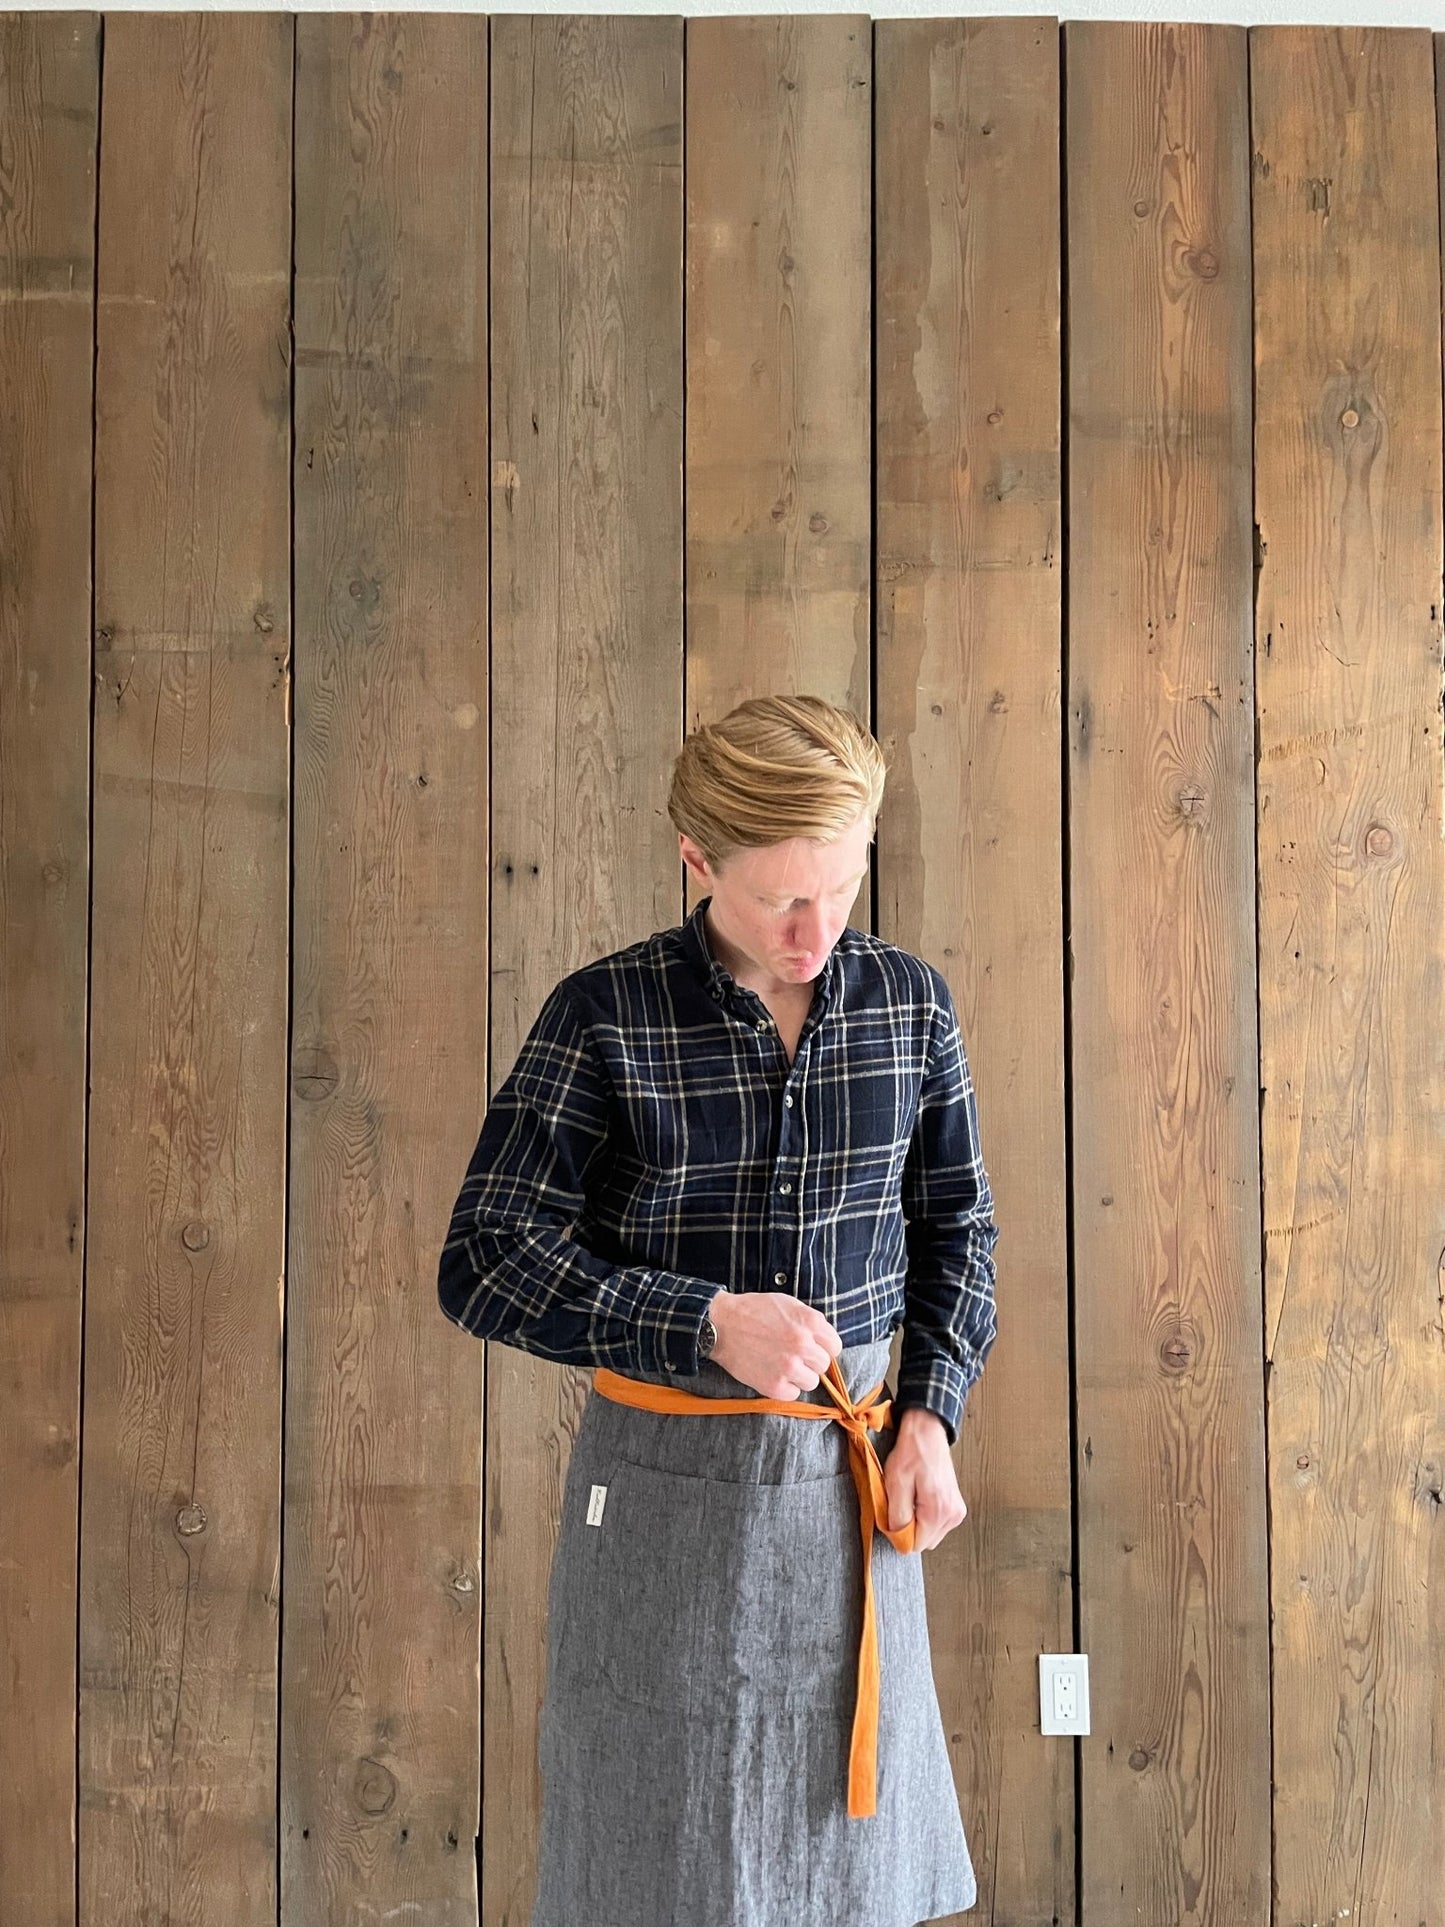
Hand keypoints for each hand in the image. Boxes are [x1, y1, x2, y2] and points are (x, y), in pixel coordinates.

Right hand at [707, 1289, 842, 1401]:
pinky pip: (794, 1394)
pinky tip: (773, 1373)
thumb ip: (810, 1321)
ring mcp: (789, 1367)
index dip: (823, 1347)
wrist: (721, 1325)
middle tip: (793, 1355)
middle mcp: (803, 1345)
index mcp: (810, 1322)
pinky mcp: (774, 1385)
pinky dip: (785, 1387)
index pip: (835, 1346)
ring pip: (812, 1382)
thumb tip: (825, 1341)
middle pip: (823, 1365)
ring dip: (800, 1376)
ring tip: (782, 1365)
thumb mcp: (788, 1304)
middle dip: (810, 1361)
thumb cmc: (753, 1311)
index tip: (812, 1348)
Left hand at [883, 1407, 967, 1550]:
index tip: (894, 1514)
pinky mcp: (956, 1507)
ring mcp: (956, 1512)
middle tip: (902, 1502)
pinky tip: (920, 1496)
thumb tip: (899, 1538)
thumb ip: (897, 1516)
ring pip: (930, 1534)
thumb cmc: (912, 1452)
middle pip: (924, 1542)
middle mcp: (952, 1515)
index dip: (899, 1533)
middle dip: (910, 1528)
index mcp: (938, 1511)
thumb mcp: (896, 1483)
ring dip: (918, 1522)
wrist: (928, 1431)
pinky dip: (926, 1516)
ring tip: (912, 1496)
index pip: (915, 1545)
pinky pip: (937, 1525)